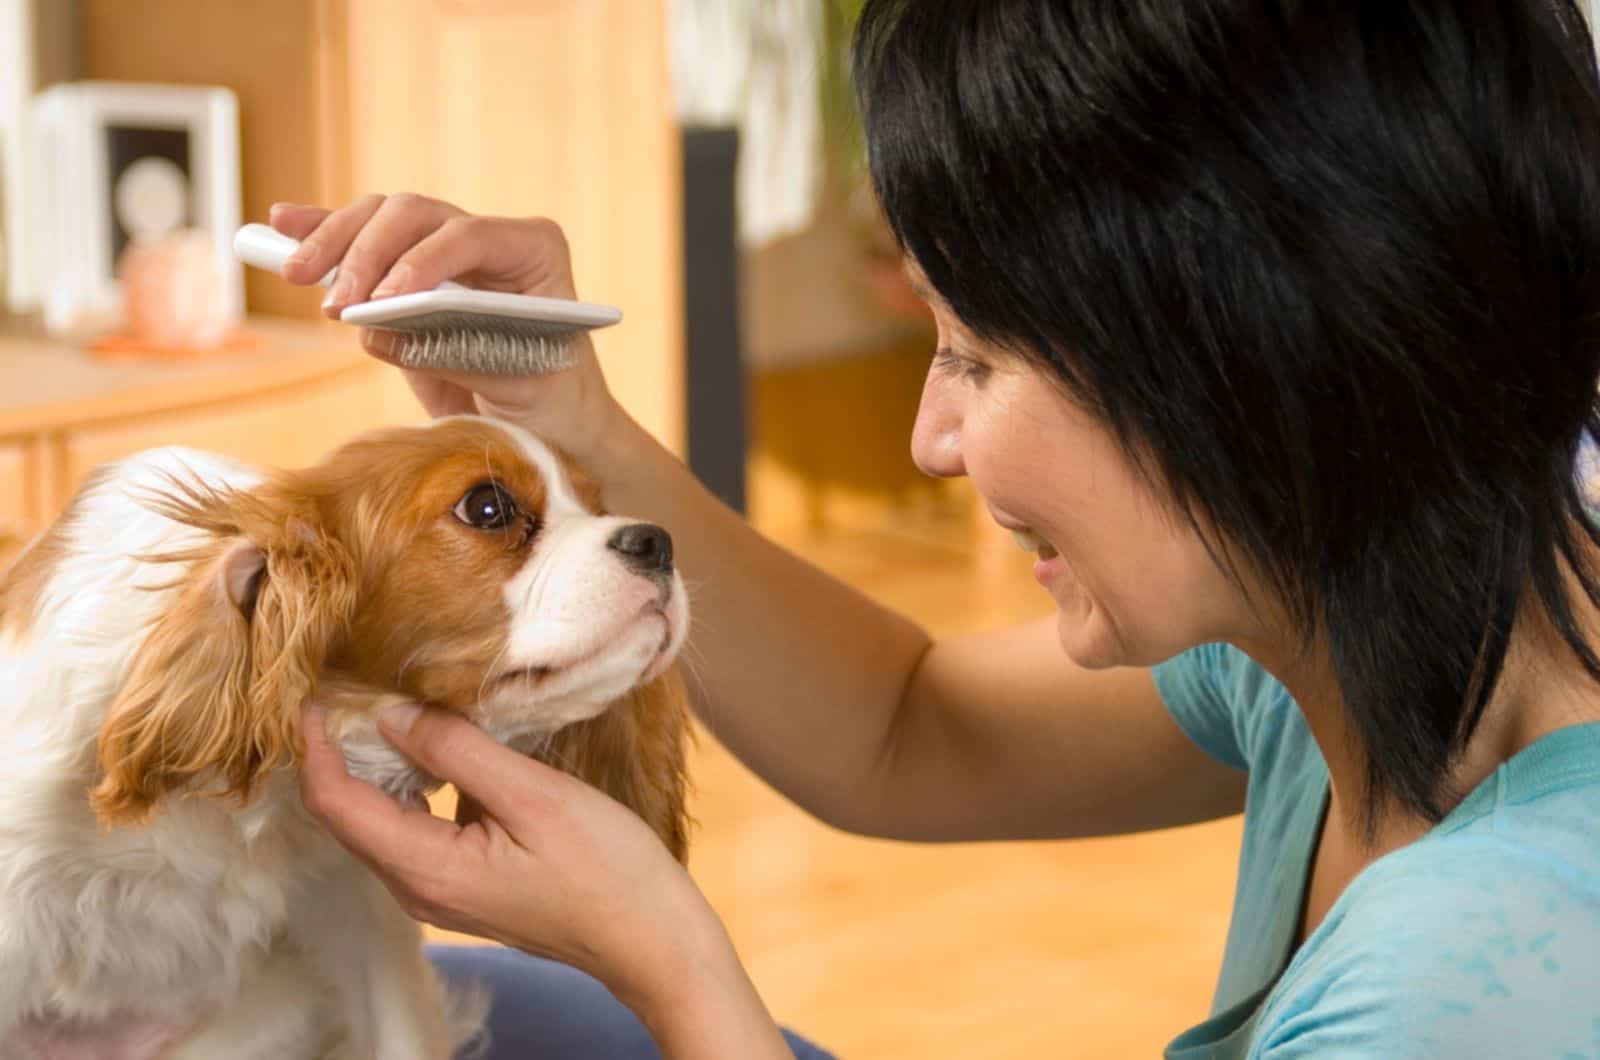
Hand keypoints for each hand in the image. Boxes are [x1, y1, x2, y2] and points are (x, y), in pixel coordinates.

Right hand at [269, 195, 622, 463]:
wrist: (549, 421)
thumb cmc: (549, 399)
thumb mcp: (517, 383)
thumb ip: (452, 355)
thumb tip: (376, 333)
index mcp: (533, 251)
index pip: (467, 235)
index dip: (420, 262)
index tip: (383, 303)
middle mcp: (490, 238)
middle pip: (413, 216)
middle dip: (367, 252)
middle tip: (337, 305)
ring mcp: (446, 250)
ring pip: (380, 219)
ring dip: (334, 242)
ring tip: (297, 272)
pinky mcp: (410, 272)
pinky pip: (363, 242)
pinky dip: (323, 234)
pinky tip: (282, 227)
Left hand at [297, 701, 724, 1013]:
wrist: (652, 939)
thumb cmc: (605, 869)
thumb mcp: (531, 795)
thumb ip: (456, 751)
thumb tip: (392, 714)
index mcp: (424, 868)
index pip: (335, 803)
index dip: (316, 746)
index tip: (317, 693)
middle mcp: (418, 888)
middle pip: (348, 815)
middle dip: (340, 752)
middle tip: (356, 687)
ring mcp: (441, 892)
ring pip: (382, 822)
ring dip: (379, 766)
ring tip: (396, 707)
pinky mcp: (466, 887)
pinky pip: (416, 831)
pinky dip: (414, 787)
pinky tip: (446, 752)